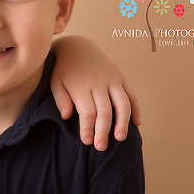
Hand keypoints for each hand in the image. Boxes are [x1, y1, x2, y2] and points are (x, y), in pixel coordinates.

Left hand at [50, 35, 141, 150]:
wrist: (77, 46)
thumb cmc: (63, 69)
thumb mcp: (56, 82)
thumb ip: (60, 99)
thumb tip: (66, 116)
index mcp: (81, 86)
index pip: (88, 112)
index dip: (88, 128)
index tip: (87, 141)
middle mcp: (99, 82)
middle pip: (105, 111)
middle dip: (104, 131)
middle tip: (101, 147)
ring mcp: (112, 79)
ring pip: (123, 104)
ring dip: (123, 123)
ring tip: (120, 138)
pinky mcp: (120, 77)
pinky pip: (132, 95)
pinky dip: (136, 109)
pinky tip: (137, 124)